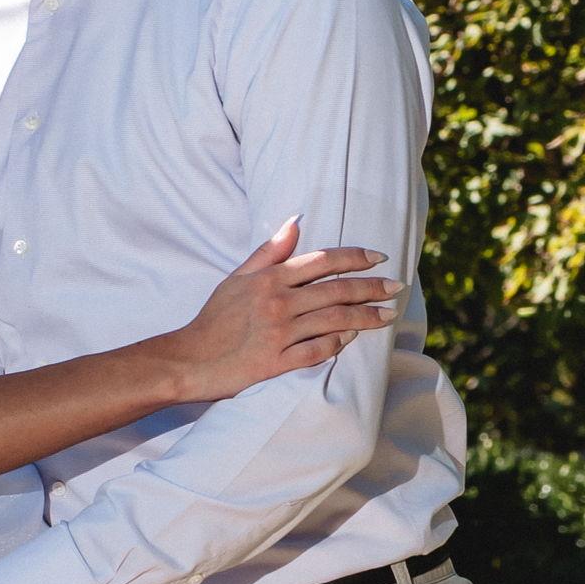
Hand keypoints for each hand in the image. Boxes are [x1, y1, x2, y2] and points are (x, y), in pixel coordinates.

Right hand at [171, 218, 396, 402]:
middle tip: (396, 287)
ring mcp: (279, 334)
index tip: (378, 257)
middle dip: (371, 287)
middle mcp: (278, 303)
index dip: (355, 257)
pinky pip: (317, 351)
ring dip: (365, 317)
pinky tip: (352, 338)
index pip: (322, 261)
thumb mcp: (237, 278)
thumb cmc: (213, 318)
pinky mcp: (277, 362)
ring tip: (387, 316)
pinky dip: (338, 344)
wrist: (188, 359)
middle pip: (336, 290)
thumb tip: (295, 221)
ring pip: (334, 320)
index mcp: (270, 279)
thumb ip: (269, 252)